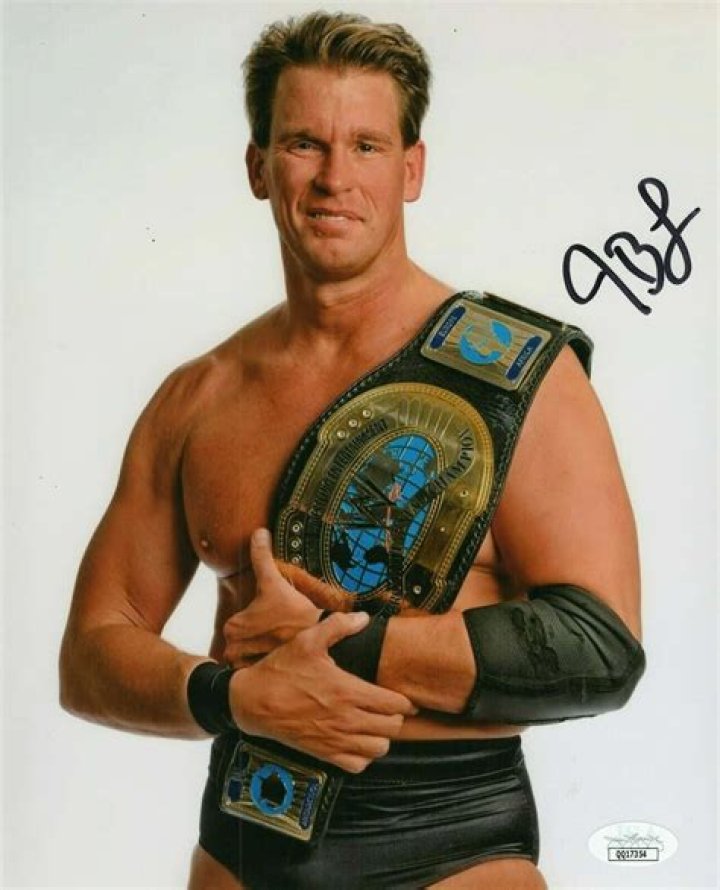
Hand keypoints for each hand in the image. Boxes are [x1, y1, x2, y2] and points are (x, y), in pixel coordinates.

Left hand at [223, 529, 323, 666]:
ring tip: (285, 647)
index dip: (259, 620)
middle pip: (244, 642)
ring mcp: (245, 669)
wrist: (323, 643)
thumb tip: (257, 532)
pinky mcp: (260, 682)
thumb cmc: (298, 614)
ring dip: (264, 655)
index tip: (275, 621)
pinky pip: (259, 675)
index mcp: (232, 627)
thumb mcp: (276, 582)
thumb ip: (262, 557)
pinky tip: (285, 661)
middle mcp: (233, 650)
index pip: (239, 622)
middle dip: (261, 639)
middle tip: (283, 634)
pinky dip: (268, 670)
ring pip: (251, 658)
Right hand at [229, 610, 417, 772]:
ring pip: (379, 749)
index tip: (405, 698)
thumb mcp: (308, 640)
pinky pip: (357, 765)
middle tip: (389, 709)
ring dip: (382, 737)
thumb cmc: (281, 669)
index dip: (405, 702)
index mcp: (348, 691)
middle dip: (396, 718)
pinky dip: (363, 756)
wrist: (252, 701)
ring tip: (375, 725)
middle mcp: (346, 719)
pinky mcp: (323, 754)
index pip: (395, 705)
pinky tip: (357, 741)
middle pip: (393, 728)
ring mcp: (336, 740)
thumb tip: (363, 618)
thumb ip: (338, 626)